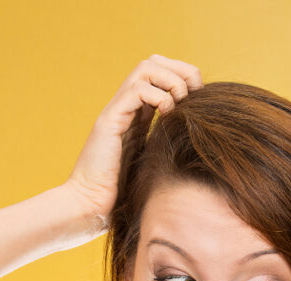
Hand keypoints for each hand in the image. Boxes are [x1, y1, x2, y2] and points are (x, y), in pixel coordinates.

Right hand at [63, 54, 202, 228]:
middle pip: (154, 62)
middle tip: (193, 96)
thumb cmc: (122, 196)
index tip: (200, 100)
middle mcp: (126, 108)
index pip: (161, 74)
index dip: (184, 78)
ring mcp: (116, 112)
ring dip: (171, 80)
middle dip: (181, 71)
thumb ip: (169, 147)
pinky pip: (136, 90)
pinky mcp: (109, 121)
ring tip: (180, 104)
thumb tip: (200, 142)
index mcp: (138, 115)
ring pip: (145, 68)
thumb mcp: (155, 166)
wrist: (90, 207)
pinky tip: (167, 115)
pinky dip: (158, 96)